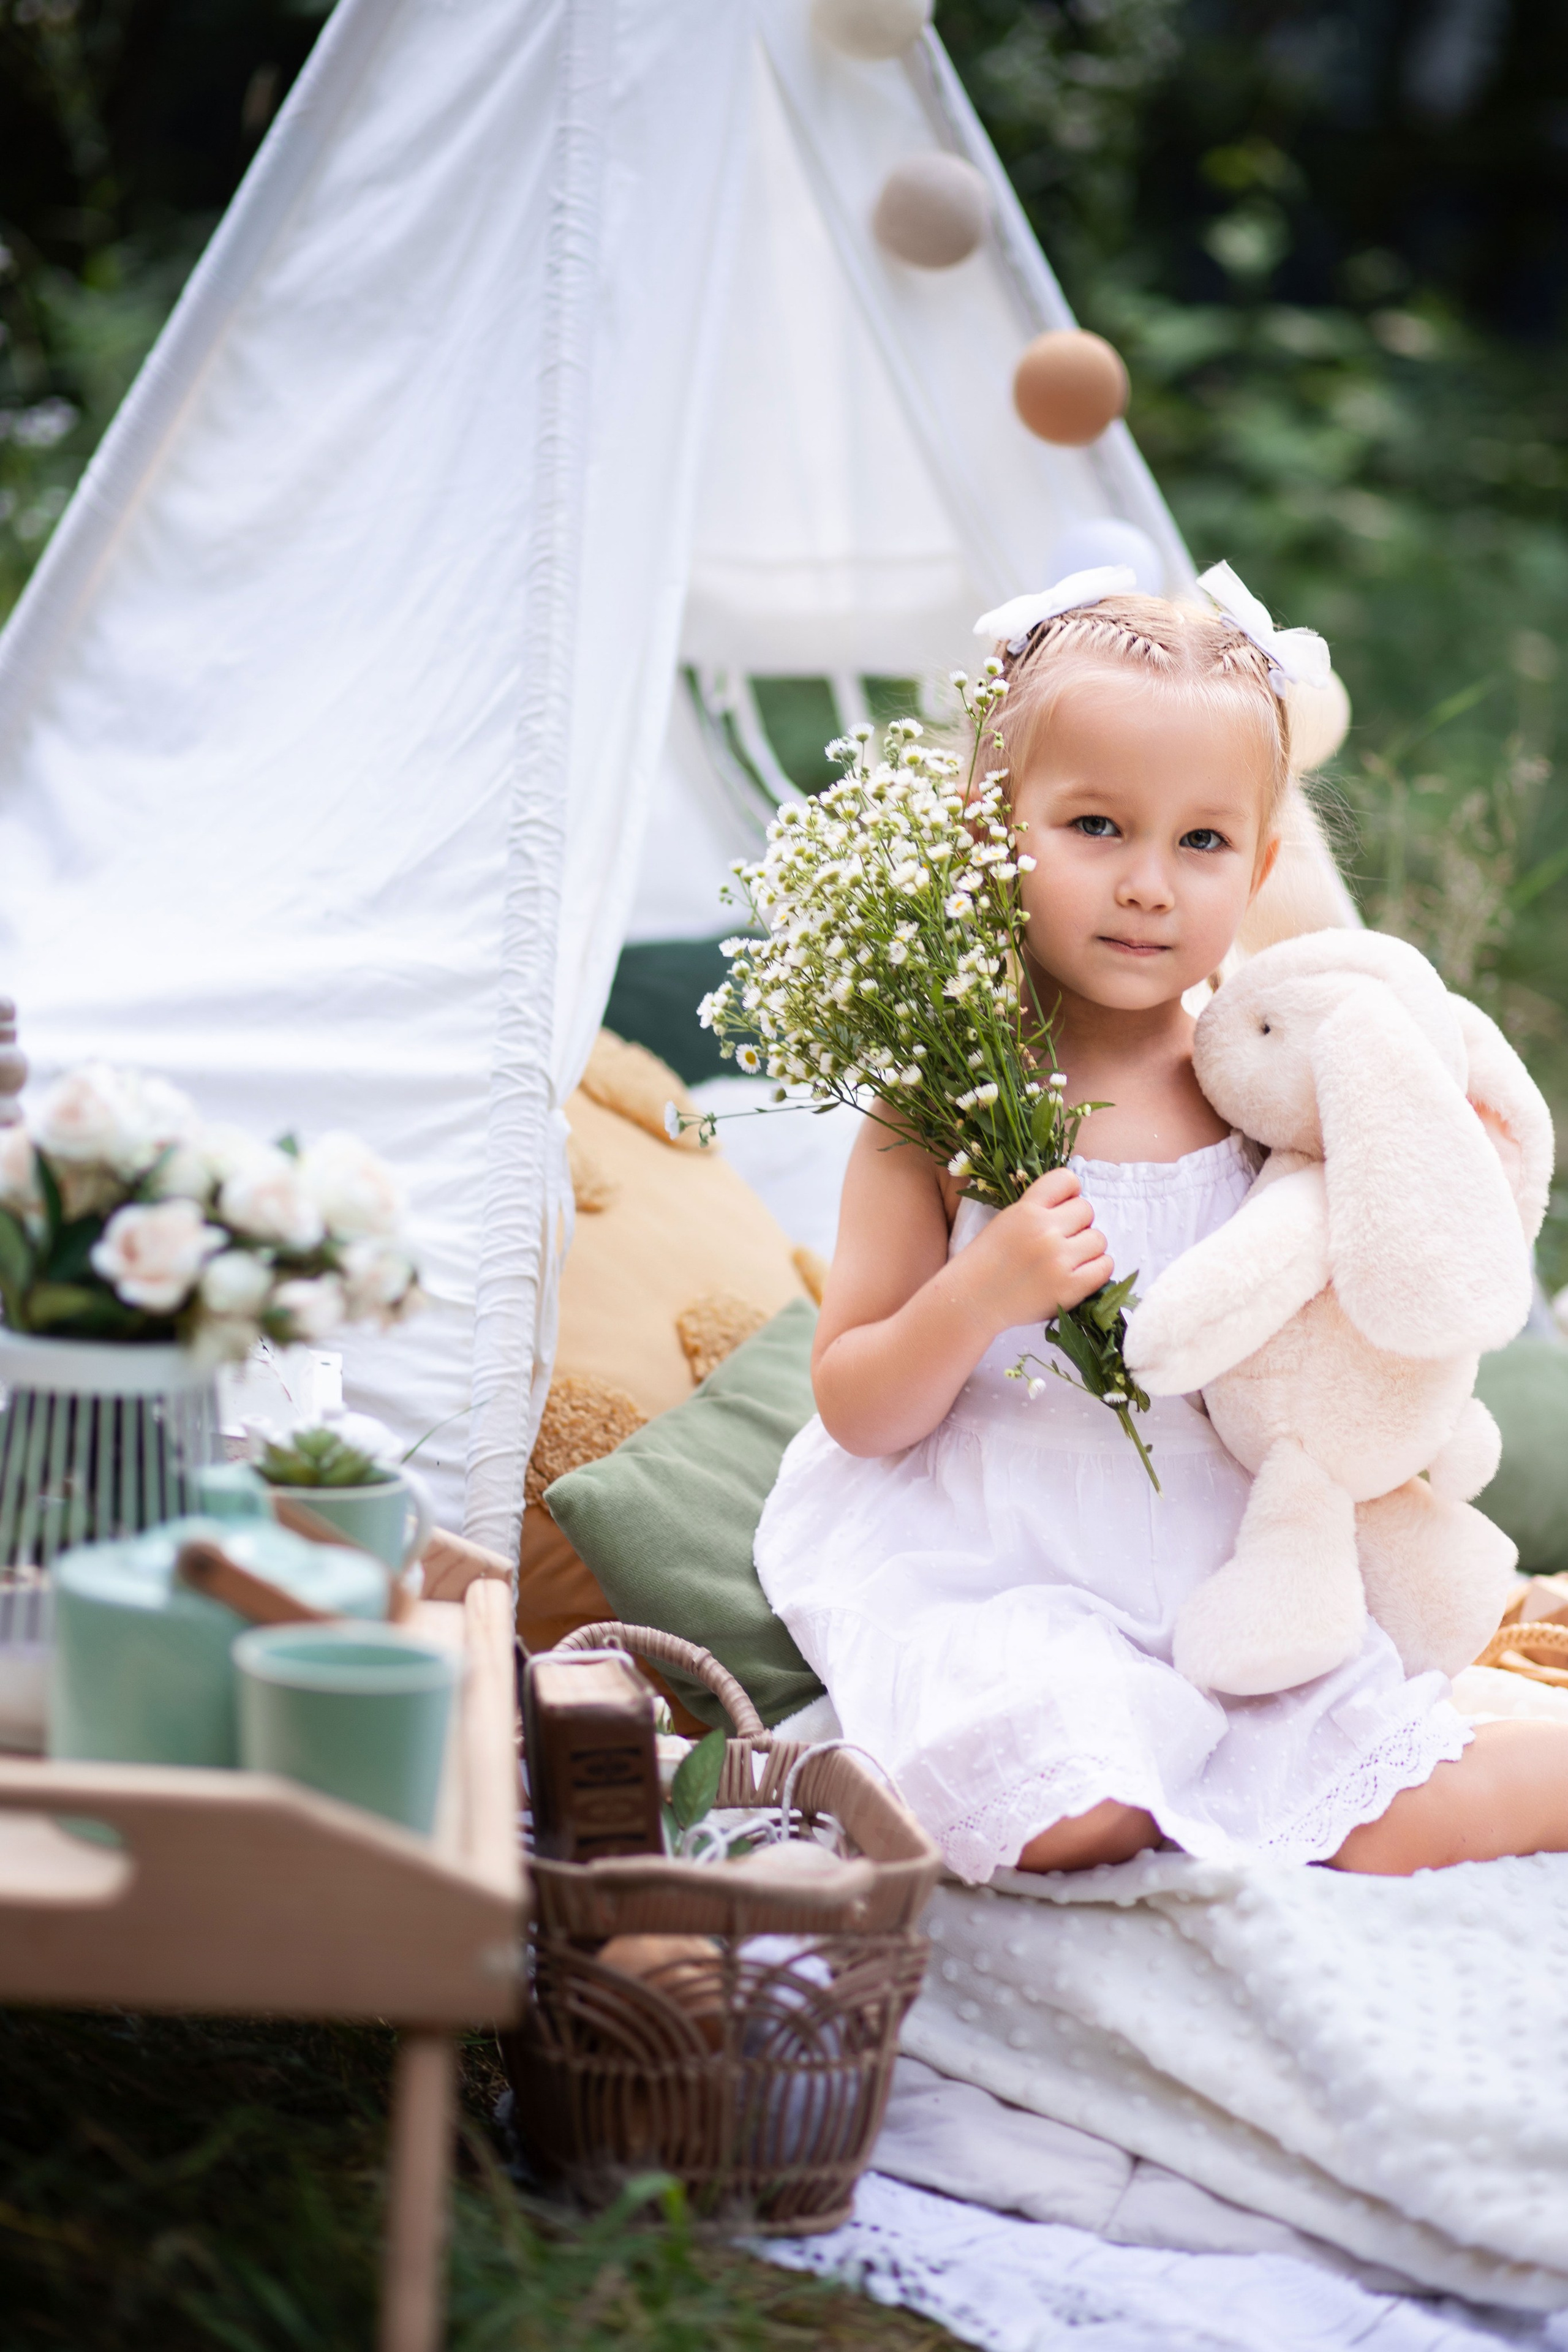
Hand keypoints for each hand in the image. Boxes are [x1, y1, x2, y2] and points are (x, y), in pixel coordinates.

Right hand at [960, 1168, 1113, 1333]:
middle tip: (1060, 1241)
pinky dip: (1096, 1268)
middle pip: (1086, 1210)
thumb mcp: (1006, 1221)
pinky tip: (1079, 1273)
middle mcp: (1045, 1231)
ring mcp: (1059, 1260)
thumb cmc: (987, 1261)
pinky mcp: (1070, 1288)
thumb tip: (1074, 1205)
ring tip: (1068, 1259)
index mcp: (1026, 1210)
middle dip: (1077, 1224)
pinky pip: (1105, 1267)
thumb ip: (1037, 1209)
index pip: (1067, 1180)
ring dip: (1087, 1248)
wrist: (971, 1300)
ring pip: (1098, 1239)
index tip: (1063, 1208)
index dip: (1070, 1194)